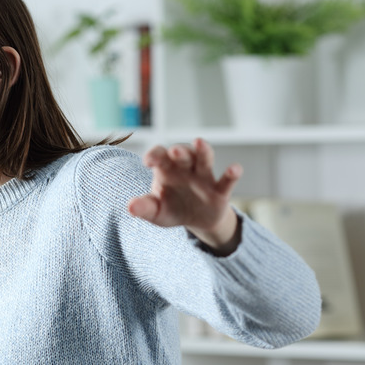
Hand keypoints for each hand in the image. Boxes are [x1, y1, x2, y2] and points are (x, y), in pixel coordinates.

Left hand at [128, 138, 242, 254]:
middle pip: (183, 154)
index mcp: (166, 169)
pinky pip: (226, 181)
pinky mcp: (220, 191)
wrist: (197, 221)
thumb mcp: (156, 212)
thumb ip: (145, 208)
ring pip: (204, 159)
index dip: (154, 155)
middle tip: (175, 152)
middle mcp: (185, 169)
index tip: (148, 162)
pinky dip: (231, 174)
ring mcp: (204, 177)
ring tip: (200, 142)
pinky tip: (235, 169)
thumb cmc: (172, 209)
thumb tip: (129, 207)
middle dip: (179, 152)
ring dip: (203, 151)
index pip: (159, 155)